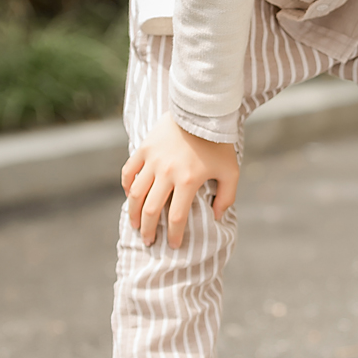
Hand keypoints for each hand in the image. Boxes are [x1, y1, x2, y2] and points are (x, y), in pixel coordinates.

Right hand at [121, 111, 238, 247]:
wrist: (202, 111)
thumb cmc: (219, 143)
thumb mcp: (231, 171)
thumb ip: (227, 197)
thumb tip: (216, 217)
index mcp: (188, 181)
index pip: (177, 218)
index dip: (174, 235)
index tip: (174, 245)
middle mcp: (166, 173)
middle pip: (151, 210)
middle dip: (148, 230)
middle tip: (149, 241)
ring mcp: (152, 160)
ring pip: (135, 193)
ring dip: (133, 212)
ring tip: (135, 224)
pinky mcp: (144, 148)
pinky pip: (129, 171)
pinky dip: (126, 185)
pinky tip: (129, 195)